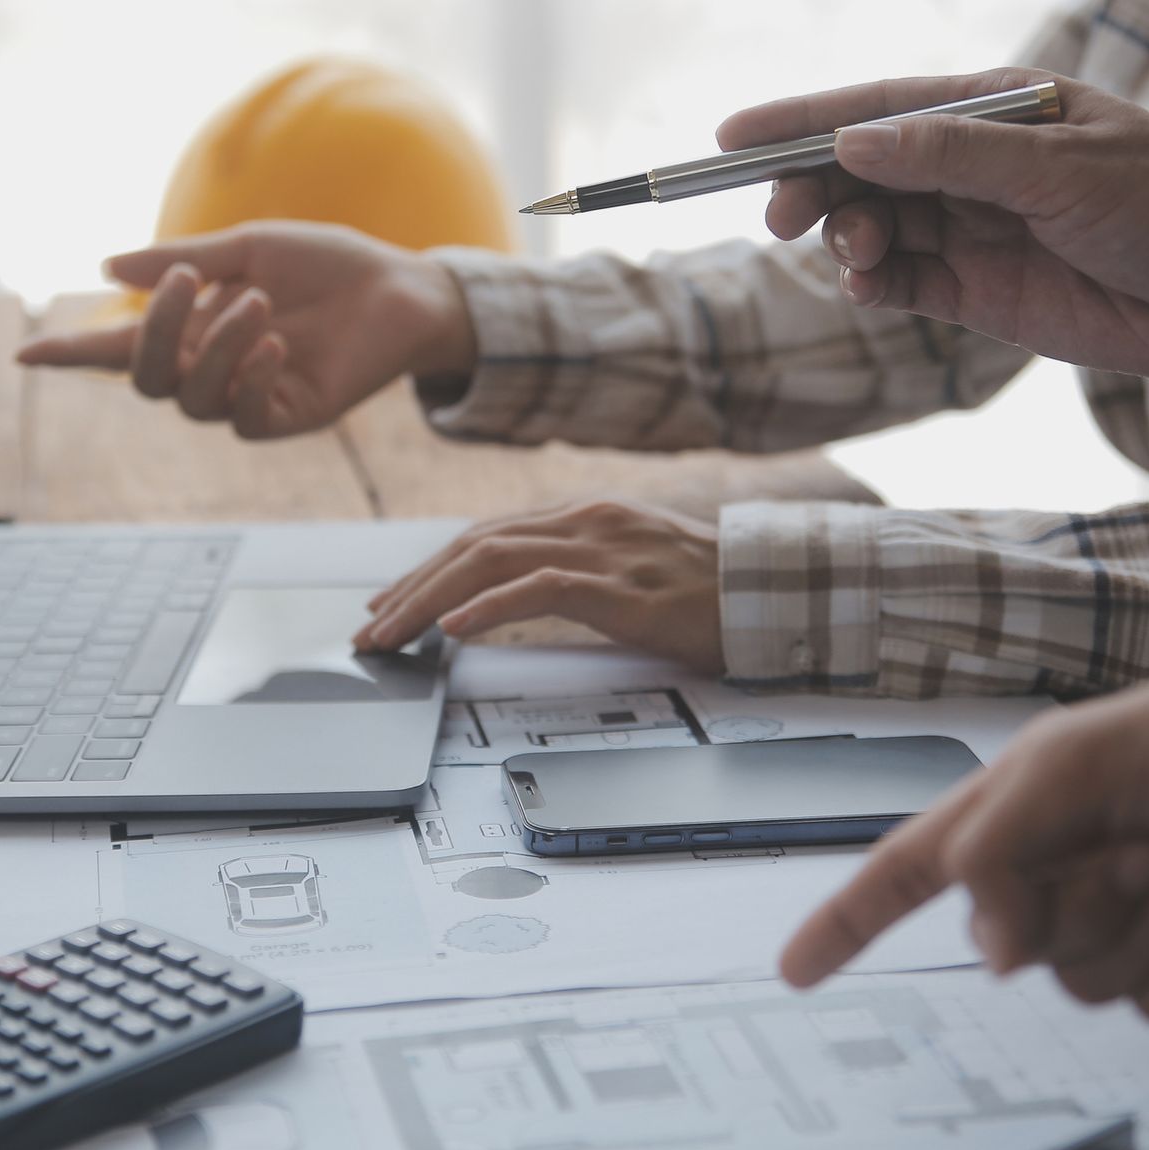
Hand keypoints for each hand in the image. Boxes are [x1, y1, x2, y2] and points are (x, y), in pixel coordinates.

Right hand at [16, 222, 474, 437]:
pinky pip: (244, 418)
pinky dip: (248, 379)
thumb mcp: (250, 248)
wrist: (399, 287)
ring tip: (258, 303)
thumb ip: (183, 260)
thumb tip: (106, 268)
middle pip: (148, 379)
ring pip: (193, 399)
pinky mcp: (289, 416)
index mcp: (194, 328)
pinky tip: (272, 345)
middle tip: (191, 280)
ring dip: (216, 347)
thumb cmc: (327, 264)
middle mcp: (212, 368)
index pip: (120, 350)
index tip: (22, 352)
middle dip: (157, 330)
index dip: (71, 353)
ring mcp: (248, 397)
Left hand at [353, 500, 723, 675]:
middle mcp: (586, 521)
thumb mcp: (630, 568)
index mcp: (585, 516)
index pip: (485, 536)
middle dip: (412, 588)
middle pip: (475, 544)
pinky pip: (542, 589)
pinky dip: (491, 607)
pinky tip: (456, 628)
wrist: (776, 591)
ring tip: (393, 633)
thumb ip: (576, 570)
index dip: (428, 569)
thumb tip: (511, 599)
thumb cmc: (708, 591)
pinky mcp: (623, 587)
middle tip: (371, 627)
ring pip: (493, 560)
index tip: (390, 602)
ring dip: (430, 600)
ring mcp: (605, 550)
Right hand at [716, 68, 1148, 378]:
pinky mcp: (978, 292)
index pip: (878, 106)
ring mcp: (971, 229)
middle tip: (778, 217)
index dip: (800, 120)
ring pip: (872, 226)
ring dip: (846, 238)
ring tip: (859, 255)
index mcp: (996, 108)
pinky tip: (870, 286)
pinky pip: (900, 280)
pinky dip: (872, 282)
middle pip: (859, 167)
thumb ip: (954, 155)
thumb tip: (855, 140)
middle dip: (810, 186)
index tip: (730, 138)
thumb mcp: (1062, 168)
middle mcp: (973, 165)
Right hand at [778, 659, 1148, 1023]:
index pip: (900, 877)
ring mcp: (1121, 923)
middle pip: (1020, 952)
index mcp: (1005, 818)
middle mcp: (1053, 876)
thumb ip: (995, 855)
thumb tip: (993, 957)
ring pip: (1096, 989)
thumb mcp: (1063, 765)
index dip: (843, 924)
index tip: (793, 969)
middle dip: (1096, 903)